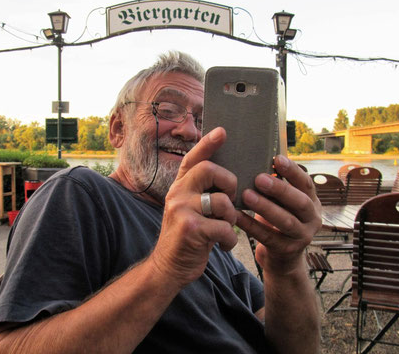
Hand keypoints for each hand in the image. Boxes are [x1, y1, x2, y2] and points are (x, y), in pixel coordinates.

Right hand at [150, 127, 239, 287]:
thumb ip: (201, 193)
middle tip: (229, 199)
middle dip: (228, 183)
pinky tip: (222, 245)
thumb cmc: (186, 238)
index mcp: (179, 187)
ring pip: (221, 201)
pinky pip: (223, 227)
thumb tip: (228, 178)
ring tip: (224, 228)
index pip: (192, 159)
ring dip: (230, 217)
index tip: (222, 131)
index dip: (207, 144)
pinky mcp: (190, 229)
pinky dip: (229, 239)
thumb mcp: (188, 210)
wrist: (168, 268)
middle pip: (208, 170)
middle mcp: (177, 194)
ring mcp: (181, 211)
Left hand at [236, 155, 321, 275]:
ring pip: (285, 221)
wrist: (282, 257)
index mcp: (312, 201)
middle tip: (259, 178)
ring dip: (265, 207)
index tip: (277, 159)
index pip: (306, 183)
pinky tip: (236, 216)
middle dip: (280, 189)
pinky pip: (267, 237)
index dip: (293, 171)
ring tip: (246, 195)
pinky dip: (251, 226)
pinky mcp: (287, 251)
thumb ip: (277, 185)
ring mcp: (302, 236)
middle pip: (300, 202)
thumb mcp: (282, 202)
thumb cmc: (277, 219)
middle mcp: (312, 219)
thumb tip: (257, 157)